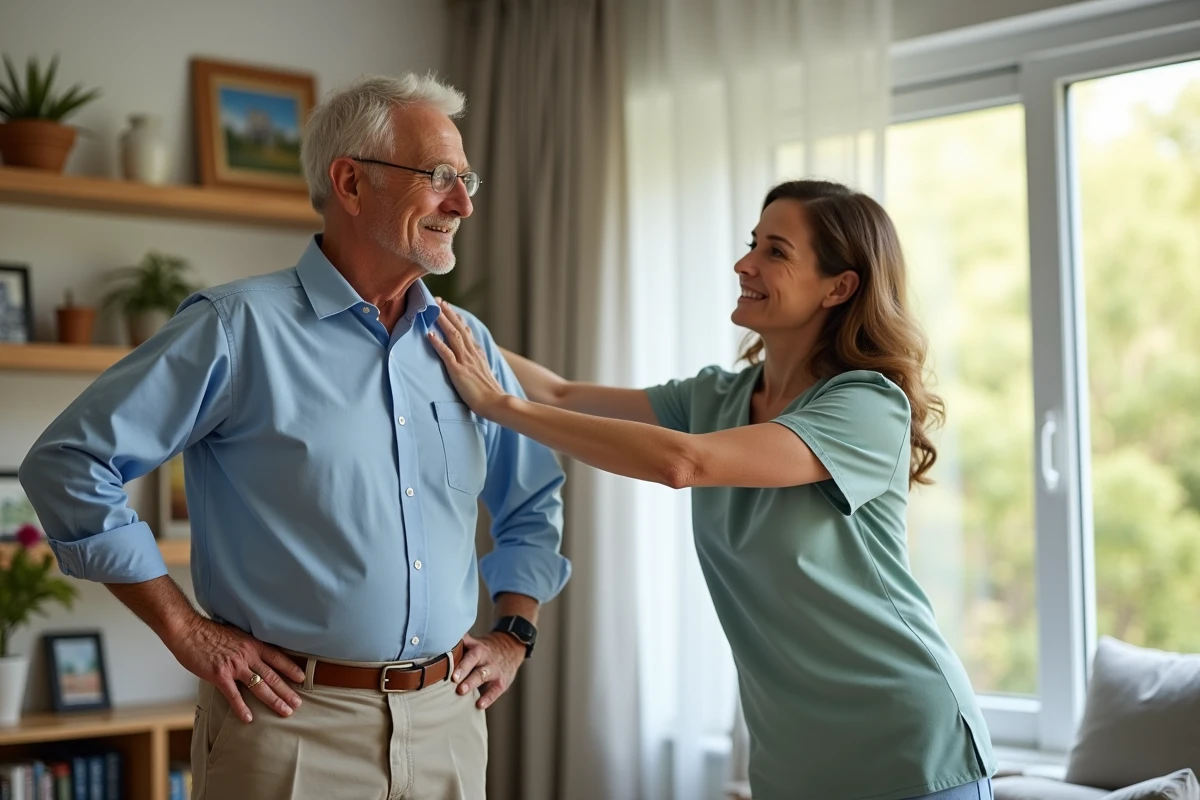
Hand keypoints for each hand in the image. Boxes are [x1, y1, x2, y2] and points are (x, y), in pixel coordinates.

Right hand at [167, 616, 304, 722]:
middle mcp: (247, 655)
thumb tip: (256, 657)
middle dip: (287, 691)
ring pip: (259, 686)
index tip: (302, 678)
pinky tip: (249, 718)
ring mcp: (234, 665)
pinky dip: (242, 708)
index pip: (277, 657)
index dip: (291, 668)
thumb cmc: (209, 633)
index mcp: (252, 644)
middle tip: (298, 704)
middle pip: (272, 675)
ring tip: (284, 711)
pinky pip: (234, 695)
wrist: (188, 631)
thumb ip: (247, 647)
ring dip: (273, 700)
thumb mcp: (236, 635)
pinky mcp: (219, 675)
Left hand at [428, 300, 508, 414]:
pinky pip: (446, 354)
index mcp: (478, 354)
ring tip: (435, 309)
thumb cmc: (491, 394)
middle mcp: (472, 354)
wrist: (496, 402)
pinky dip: (438, 343)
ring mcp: (465, 361)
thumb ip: (480, 366)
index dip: (458, 320)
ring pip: (453, 336)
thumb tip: (478, 364)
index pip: (467, 333)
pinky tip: (429, 335)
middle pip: (459, 329)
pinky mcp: (459, 371)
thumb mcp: (486, 375)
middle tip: (440, 301)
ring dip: (443, 321)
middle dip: (449, 314)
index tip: (451, 310)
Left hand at [451, 632, 525, 709]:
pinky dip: (487, 699)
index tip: (446, 665)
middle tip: (453, 679)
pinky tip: (479, 705)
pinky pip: (495, 691)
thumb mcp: (474, 644)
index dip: (458, 658)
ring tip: (461, 691)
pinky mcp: (501, 683)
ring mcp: (495, 670)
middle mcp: (486, 658)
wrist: (510, 651)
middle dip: (463, 669)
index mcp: (477, 648)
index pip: (467, 651)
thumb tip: (434, 643)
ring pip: (483, 675)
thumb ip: (458, 645)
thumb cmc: (483, 651)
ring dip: (472, 683)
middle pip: (474, 661)